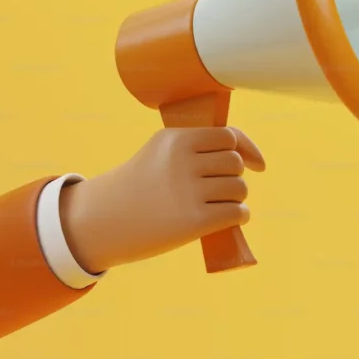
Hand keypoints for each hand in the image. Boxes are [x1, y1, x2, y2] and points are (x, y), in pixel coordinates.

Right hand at [59, 127, 266, 273]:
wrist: (101, 221)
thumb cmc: (139, 185)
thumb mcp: (162, 152)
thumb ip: (198, 147)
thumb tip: (248, 156)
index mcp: (176, 139)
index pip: (229, 137)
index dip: (246, 150)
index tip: (257, 164)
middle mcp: (183, 162)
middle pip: (235, 164)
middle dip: (234, 177)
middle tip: (218, 190)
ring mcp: (188, 192)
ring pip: (239, 189)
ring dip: (236, 198)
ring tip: (218, 205)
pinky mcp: (193, 221)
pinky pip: (237, 213)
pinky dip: (239, 216)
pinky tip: (229, 218)